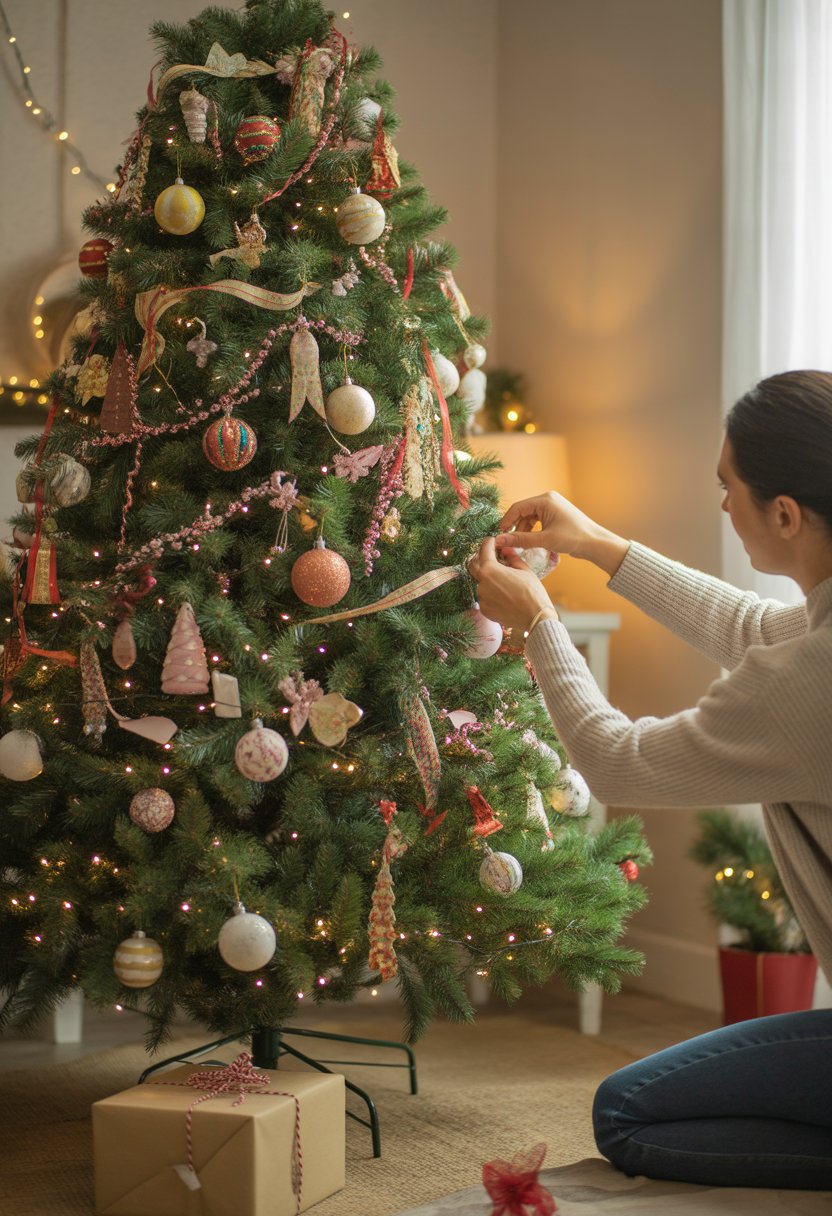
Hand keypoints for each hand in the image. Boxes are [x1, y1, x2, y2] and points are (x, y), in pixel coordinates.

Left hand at [468, 536, 556, 631]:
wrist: (535, 618)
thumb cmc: (533, 593)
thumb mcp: (525, 570)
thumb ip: (512, 558)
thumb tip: (506, 550)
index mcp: (491, 570)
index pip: (484, 550)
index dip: (488, 543)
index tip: (492, 540)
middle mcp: (482, 584)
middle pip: (473, 565)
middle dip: (481, 559)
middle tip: (491, 557)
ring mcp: (481, 598)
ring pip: (481, 583)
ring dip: (488, 579)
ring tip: (503, 580)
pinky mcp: (484, 610)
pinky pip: (484, 597)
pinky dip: (491, 593)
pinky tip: (504, 595)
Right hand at [496, 491, 628, 576]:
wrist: (595, 543)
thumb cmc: (573, 538)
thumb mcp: (544, 540)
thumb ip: (520, 539)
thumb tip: (499, 540)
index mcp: (545, 500)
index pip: (518, 507)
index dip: (506, 521)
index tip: (499, 535)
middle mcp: (548, 499)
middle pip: (523, 511)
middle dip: (515, 526)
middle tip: (507, 541)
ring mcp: (552, 506)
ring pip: (530, 516)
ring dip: (523, 529)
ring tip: (519, 544)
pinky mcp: (555, 514)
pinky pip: (538, 520)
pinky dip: (532, 529)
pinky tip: (530, 541)